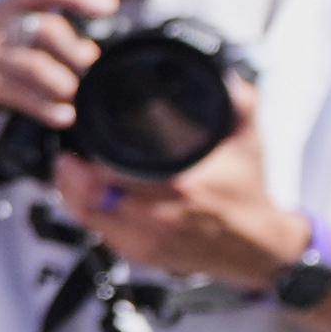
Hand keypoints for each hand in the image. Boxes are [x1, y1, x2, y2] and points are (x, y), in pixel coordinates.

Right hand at [0, 0, 119, 140]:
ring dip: (62, 84)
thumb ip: (48, 45)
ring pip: (34, 63)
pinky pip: (19, 94)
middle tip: (86, 69)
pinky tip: (61, 116)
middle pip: (46, 26)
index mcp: (6, 12)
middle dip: (74, 51)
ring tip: (70, 97)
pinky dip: (46, 108)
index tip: (110, 7)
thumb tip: (91, 51)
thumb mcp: (13, 50)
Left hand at [55, 89, 306, 287]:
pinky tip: (83, 197)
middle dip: (73, 174)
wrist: (261, 248)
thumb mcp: (249, 145)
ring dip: (73, 194)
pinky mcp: (145, 255)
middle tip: (69, 155)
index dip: (88, 159)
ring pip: (90, 218)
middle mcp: (161, 217)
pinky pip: (100, 234)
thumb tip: (227, 76)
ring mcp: (150, 240)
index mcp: (181, 187)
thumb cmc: (250, 197)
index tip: (80, 141)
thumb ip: (239, 106)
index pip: (113, 175)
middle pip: (92, 197)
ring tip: (69, 172)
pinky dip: (88, 214)